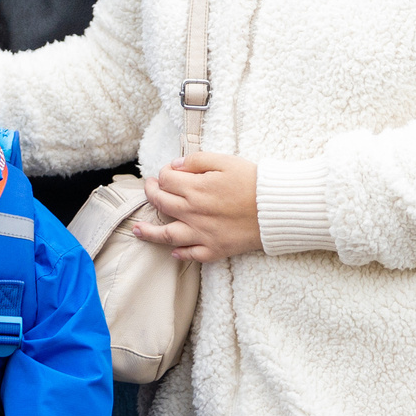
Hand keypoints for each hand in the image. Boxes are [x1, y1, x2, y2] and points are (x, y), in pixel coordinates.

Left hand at [136, 152, 262, 261]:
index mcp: (195, 189)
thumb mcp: (224, 161)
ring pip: (168, 234)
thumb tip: (175, 166)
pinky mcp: (216, 249)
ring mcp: (203, 233)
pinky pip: (192, 255)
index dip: (163, 174)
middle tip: (149, 188)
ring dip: (150, 232)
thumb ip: (196, 161)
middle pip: (162, 203)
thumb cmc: (253, 181)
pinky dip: (180, 254)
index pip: (165, 180)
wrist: (277, 208)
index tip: (168, 173)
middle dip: (151, 194)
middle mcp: (193, 212)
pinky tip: (172, 251)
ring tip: (138, 230)